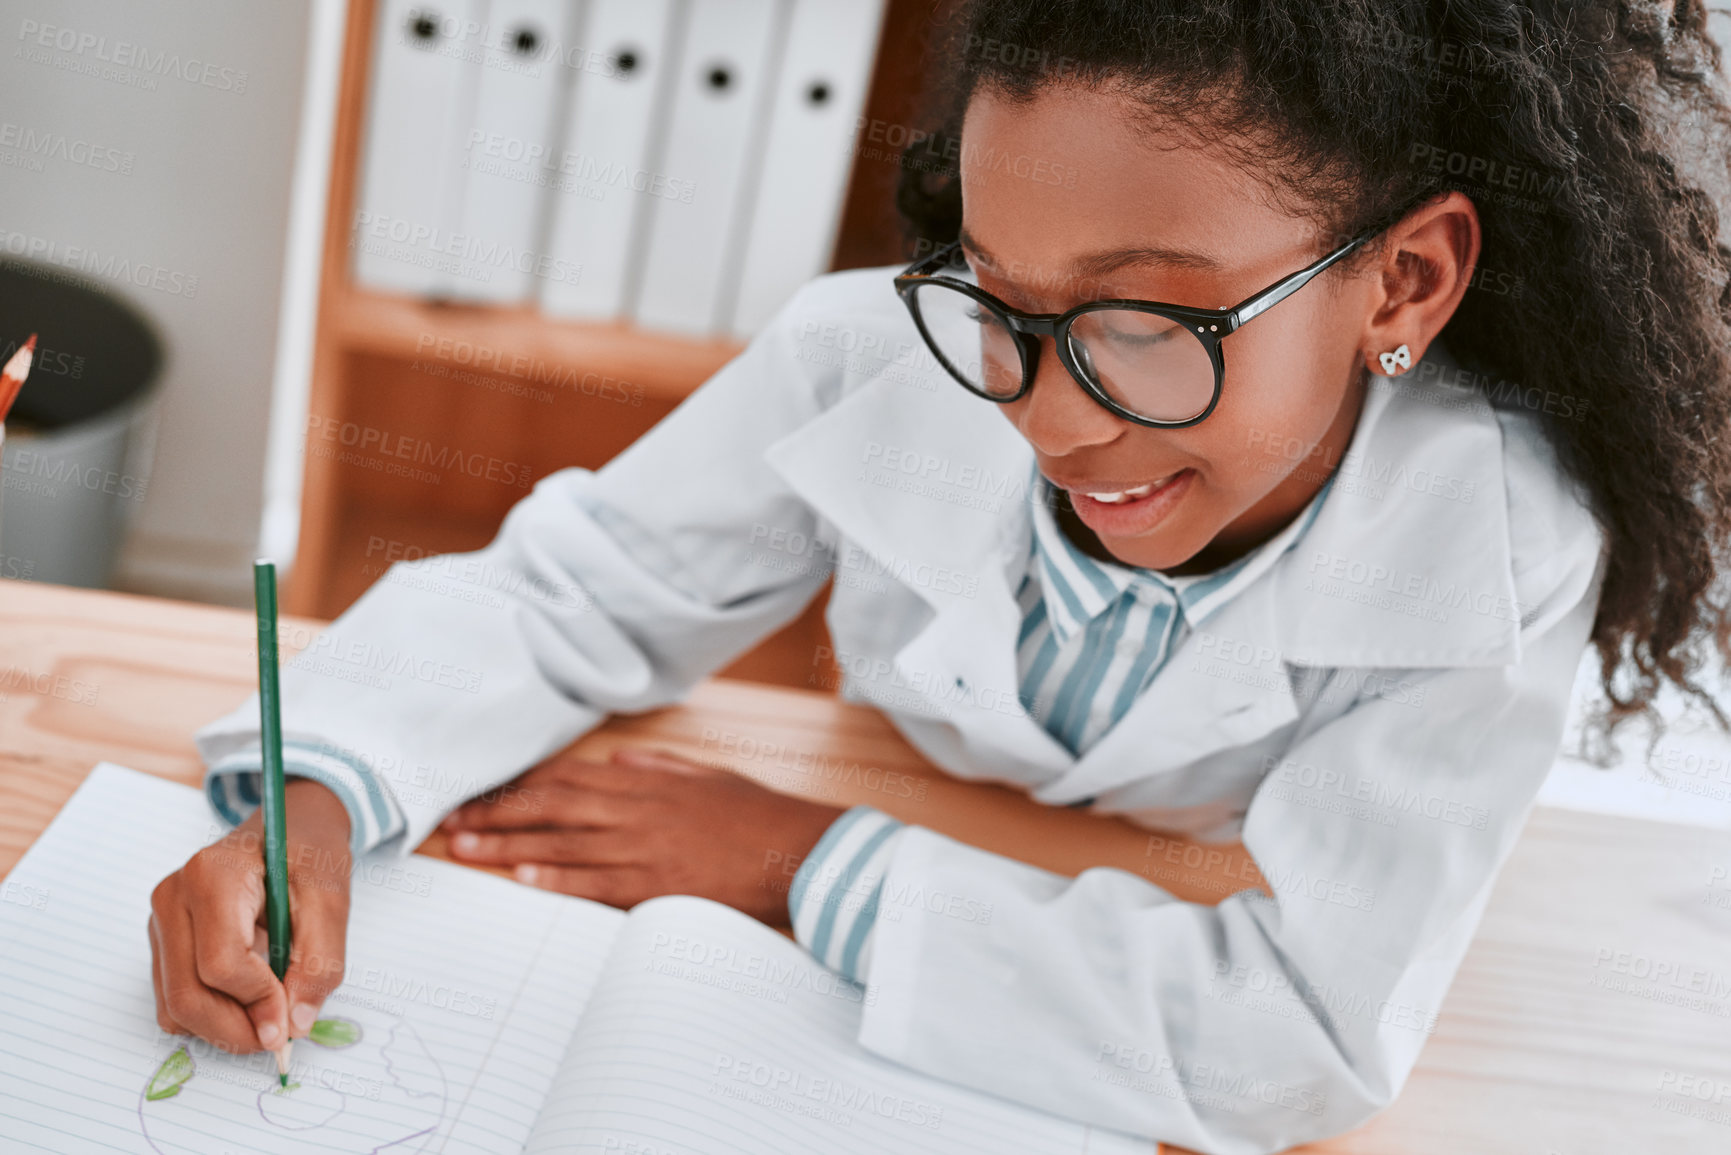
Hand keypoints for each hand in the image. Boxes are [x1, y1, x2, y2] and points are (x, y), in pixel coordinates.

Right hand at [147, 778, 351, 1054]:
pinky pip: (173, 999)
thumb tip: (295, 1025)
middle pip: (187, 995)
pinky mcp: (162, 940)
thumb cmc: (309, 853)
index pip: (221, 964)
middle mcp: (172, 897)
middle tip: (281, 1037)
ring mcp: (161, 920)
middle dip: (237, 1030)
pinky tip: (246, 992)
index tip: (292, 1021)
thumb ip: (319, 962)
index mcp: (212, 875)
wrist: (287, 827)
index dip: (258, 1002)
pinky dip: (210, 1014)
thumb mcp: (332, 898)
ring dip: (224, 1026)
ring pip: (175, 1005)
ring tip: (270, 1003)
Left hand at [442, 747, 846, 924]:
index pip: (569, 777)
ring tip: (466, 849)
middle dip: (497, 813)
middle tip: (451, 819)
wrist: (796, 851)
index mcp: (647, 782)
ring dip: (509, 846)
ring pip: (563, 843)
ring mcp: (644, 848)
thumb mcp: (707, 774)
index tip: (481, 789)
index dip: (519, 784)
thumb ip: (659, 766)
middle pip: (552, 807)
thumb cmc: (756, 814)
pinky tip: (523, 877)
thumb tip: (620, 760)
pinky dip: (559, 878)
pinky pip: (597, 881)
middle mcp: (637, 810)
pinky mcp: (656, 885)